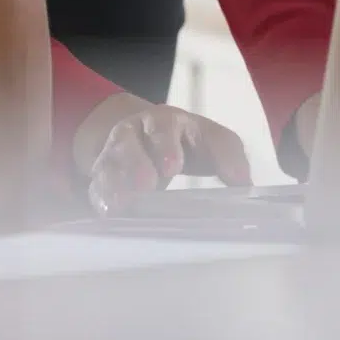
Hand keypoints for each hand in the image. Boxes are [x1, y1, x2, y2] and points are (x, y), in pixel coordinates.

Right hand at [72, 92, 252, 215]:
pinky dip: (100, 202)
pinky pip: (94, 188)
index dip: (166, 145)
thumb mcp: (208, 138)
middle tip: (146, 185)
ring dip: (113, 187)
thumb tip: (244, 183)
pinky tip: (106, 216)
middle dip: (135, 164)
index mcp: (163, 122)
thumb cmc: (183, 141)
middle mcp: (132, 135)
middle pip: (127, 146)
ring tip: (121, 208)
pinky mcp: (100, 179)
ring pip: (106, 167)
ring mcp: (112, 156)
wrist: (140, 136)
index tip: (172, 166)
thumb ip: (228, 155)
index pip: (163, 128)